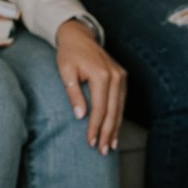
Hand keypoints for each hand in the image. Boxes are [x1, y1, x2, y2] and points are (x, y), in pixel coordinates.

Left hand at [55, 19, 126, 153]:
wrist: (79, 36)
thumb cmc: (68, 54)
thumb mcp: (65, 72)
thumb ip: (73, 94)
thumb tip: (80, 116)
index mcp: (101, 75)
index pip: (99, 109)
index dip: (95, 128)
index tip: (90, 142)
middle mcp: (115, 76)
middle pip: (112, 111)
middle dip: (107, 133)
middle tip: (103, 151)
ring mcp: (121, 76)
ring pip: (120, 108)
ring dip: (115, 128)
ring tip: (110, 146)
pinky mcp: (122, 77)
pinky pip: (121, 101)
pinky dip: (118, 116)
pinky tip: (114, 129)